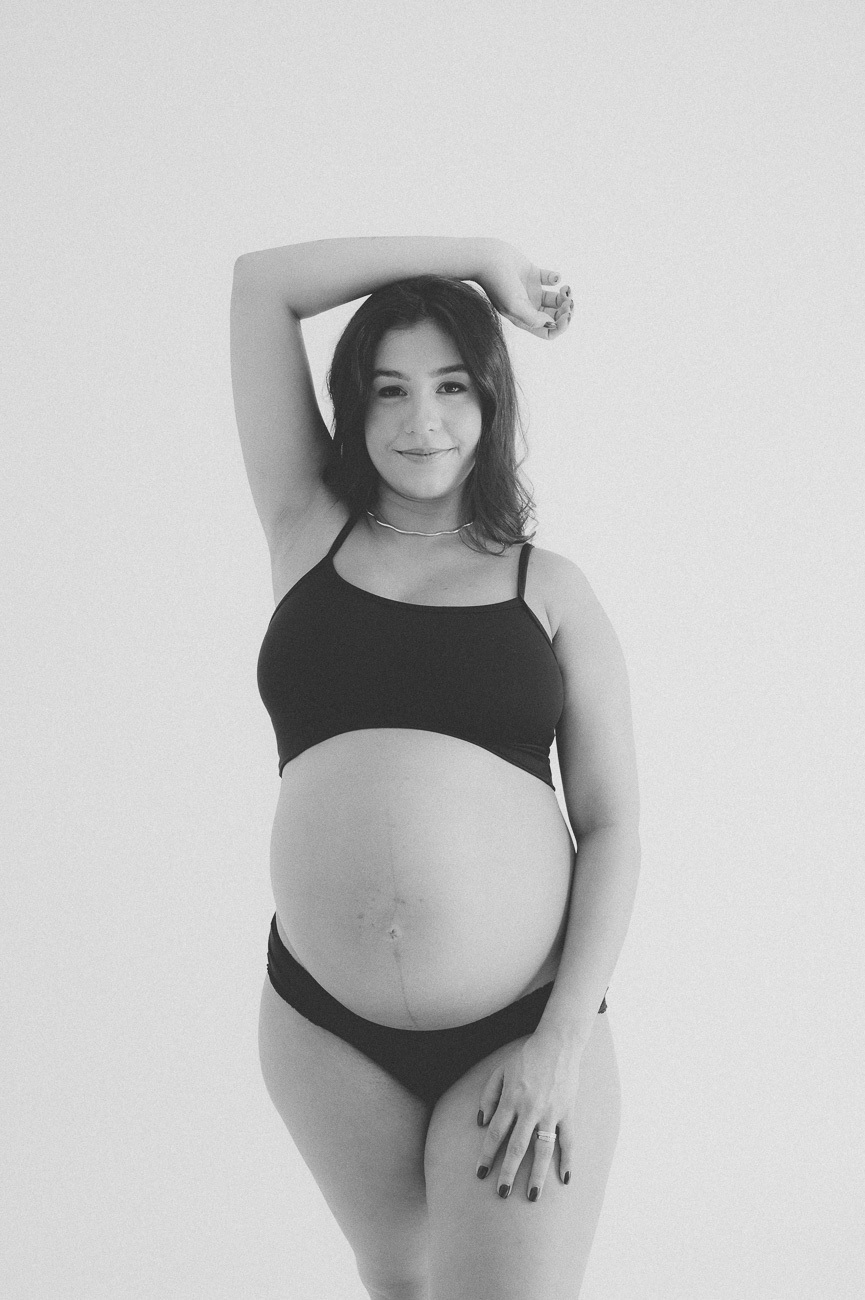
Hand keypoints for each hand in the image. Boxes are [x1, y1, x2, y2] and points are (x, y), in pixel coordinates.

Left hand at [475, 1030, 581, 1201]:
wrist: (557, 1044)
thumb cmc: (526, 1058)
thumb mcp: (500, 1071)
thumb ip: (488, 1096)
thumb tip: (481, 1122)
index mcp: (511, 1099)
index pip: (495, 1133)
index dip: (487, 1155)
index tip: (481, 1173)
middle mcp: (529, 1109)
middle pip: (517, 1147)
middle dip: (508, 1172)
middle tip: (502, 1193)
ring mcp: (550, 1112)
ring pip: (543, 1150)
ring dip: (537, 1174)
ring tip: (532, 1196)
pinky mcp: (567, 1112)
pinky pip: (568, 1141)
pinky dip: (567, 1160)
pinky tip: (565, 1178)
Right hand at [478, 241, 573, 339]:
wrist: (488, 258)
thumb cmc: (497, 282)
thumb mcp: (513, 305)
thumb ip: (532, 319)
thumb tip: (550, 323)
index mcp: (523, 318)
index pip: (546, 331)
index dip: (559, 327)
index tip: (565, 316)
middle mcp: (528, 307)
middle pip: (554, 316)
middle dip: (565, 312)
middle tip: (568, 302)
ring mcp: (531, 291)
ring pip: (555, 300)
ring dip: (564, 297)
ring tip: (565, 289)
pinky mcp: (533, 275)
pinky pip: (551, 279)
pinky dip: (557, 279)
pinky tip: (553, 277)